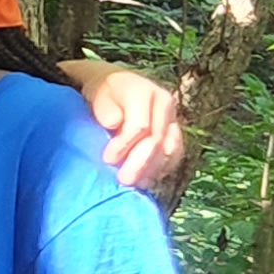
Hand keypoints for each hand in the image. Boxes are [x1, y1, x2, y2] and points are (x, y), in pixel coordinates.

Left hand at [80, 64, 190, 198]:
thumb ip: (105, 110)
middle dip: (140, 163)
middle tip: (125, 180)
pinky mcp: (175, 131)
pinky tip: (147, 179)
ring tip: (136, 183)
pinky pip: (175, 153)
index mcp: (142, 91)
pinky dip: (162, 168)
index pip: (139, 125)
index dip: (124, 145)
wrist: (117, 90)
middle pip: (157, 139)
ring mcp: (173, 117)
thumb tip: (114, 123)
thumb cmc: (104, 98)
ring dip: (152, 169)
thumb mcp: (98, 99)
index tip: (108, 159)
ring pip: (170, 148)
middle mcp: (164, 102)